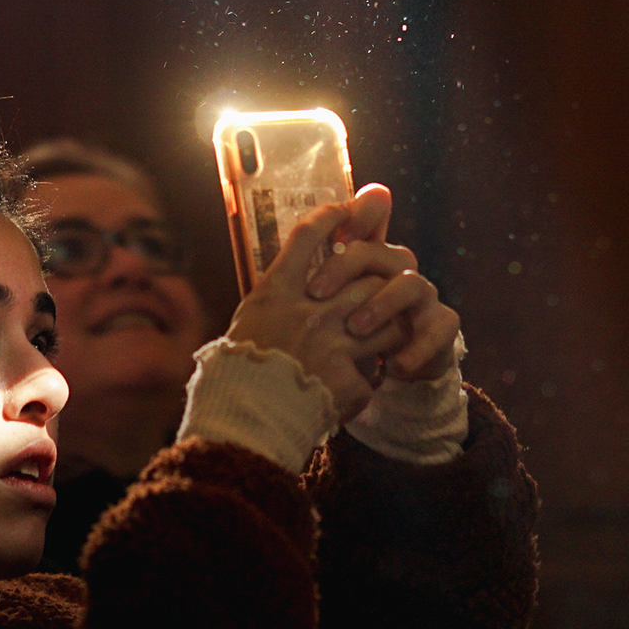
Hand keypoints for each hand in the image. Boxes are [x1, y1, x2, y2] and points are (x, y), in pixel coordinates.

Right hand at [224, 200, 411, 420]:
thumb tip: (304, 270)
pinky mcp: (347, 379)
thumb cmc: (241, 369)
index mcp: (276, 294)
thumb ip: (280, 293)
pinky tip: (358, 387)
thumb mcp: (252, 318)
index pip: (306, 236)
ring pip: (384, 321)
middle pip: (363, 276)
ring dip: (386, 328)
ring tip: (381, 338)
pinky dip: (368, 380)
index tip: (346, 208)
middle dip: (377, 282)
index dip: (330, 216)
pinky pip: (373, 372)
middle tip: (381, 291)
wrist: (245, 420)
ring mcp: (331, 345)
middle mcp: (307, 312)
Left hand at [307, 184, 458, 383]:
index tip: (330, 234)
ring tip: (353, 329)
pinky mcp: (442, 325)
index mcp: (371, 256)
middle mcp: (399, 268)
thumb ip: (308, 268)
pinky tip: (393, 367)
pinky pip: (439, 329)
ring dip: (381, 304)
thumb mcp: (326, 305)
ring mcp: (423, 295)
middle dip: (346, 267)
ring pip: (411, 282)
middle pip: (380, 250)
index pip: (371, 217)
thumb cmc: (352, 332)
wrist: (392, 370)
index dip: (357, 216)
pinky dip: (416, 349)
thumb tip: (288, 244)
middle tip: (315, 295)